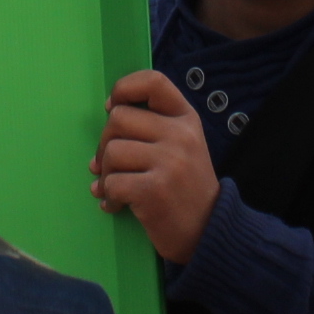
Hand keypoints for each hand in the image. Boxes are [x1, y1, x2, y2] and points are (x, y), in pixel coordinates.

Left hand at [93, 70, 220, 261]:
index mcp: (186, 119)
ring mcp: (170, 162)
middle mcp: (181, 135)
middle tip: (109, 164)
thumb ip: (154, 126)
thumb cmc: (186, 188)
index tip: (113, 108)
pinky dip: (108, 197)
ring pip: (111, 151)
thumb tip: (109, 113)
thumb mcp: (183, 146)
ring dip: (105, 174)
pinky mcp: (155, 190)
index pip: (153, 81)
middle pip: (119, 118)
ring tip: (115, 188)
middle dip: (104, 143)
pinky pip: (112, 182)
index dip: (124, 88)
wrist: (209, 232)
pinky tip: (117, 205)